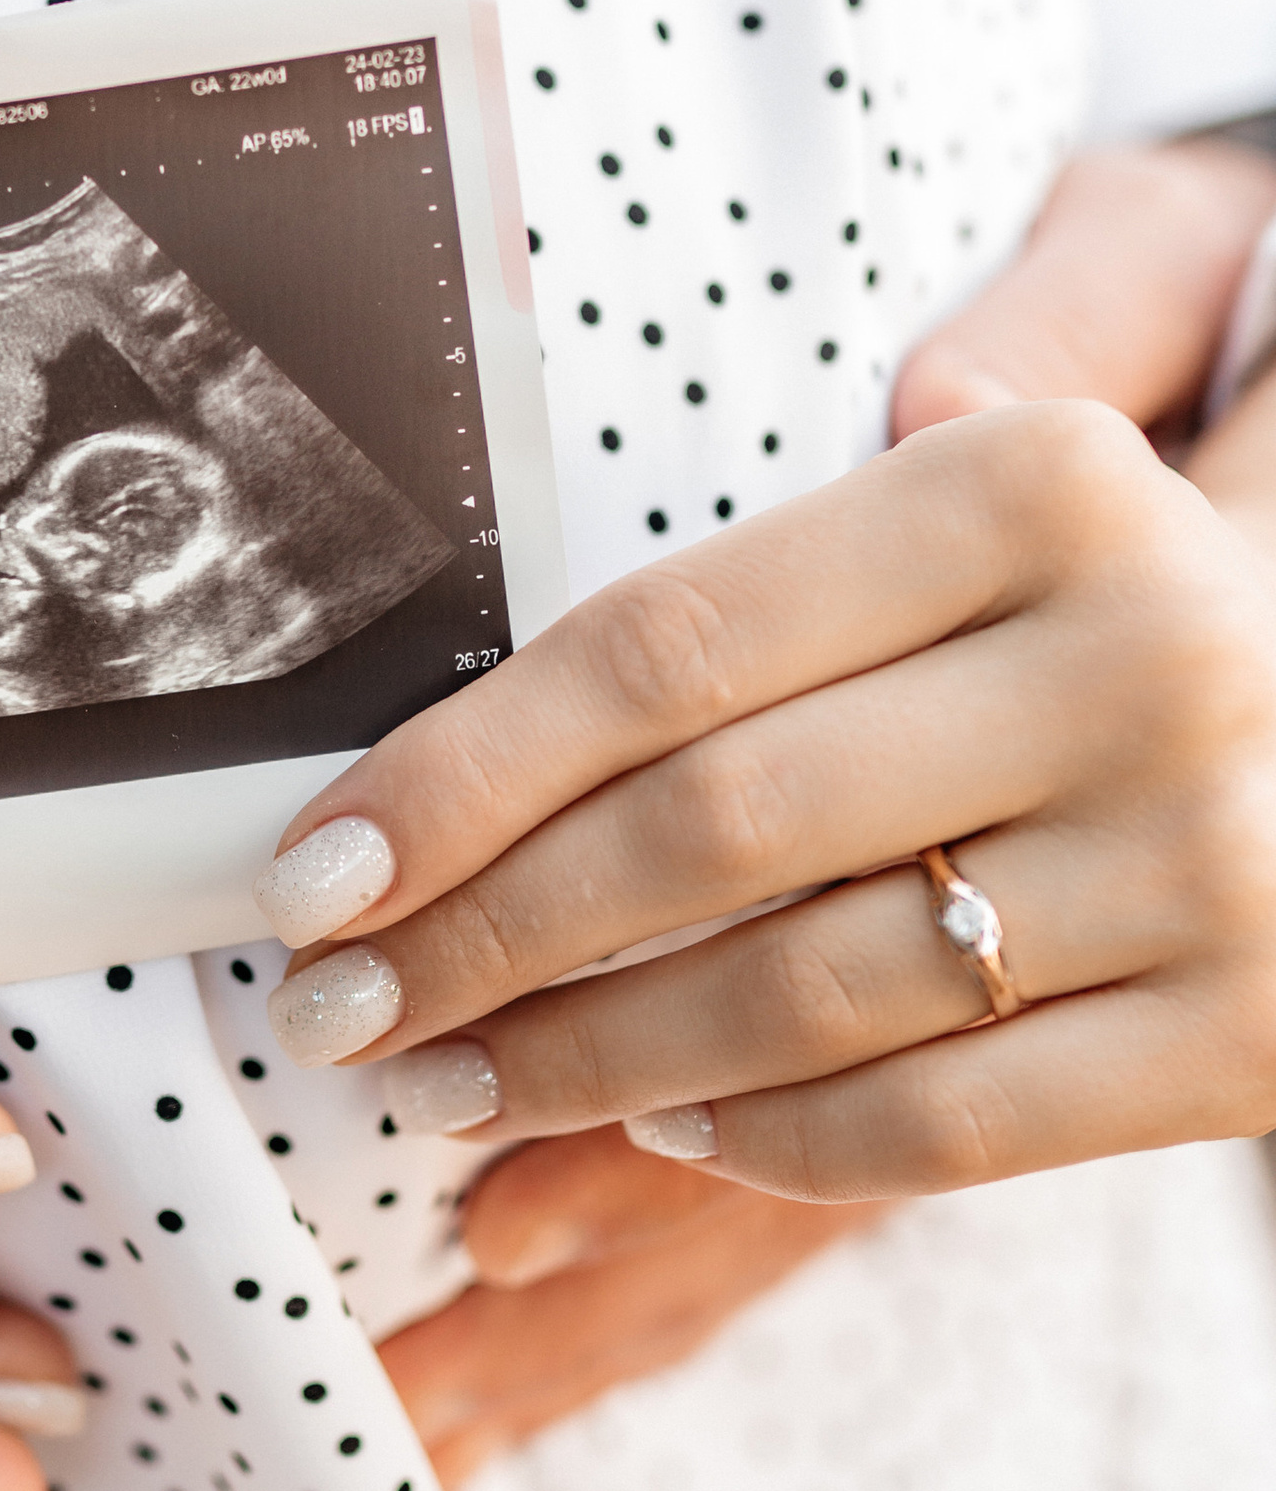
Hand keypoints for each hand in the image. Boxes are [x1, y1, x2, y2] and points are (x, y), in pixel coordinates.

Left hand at [361, 135, 1275, 1475]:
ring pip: (806, 999)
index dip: (456, 773)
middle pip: (708, 835)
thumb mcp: (1125, 351)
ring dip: (580, 1066)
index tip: (309, 868)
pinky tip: (656, 1128)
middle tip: (330, 1008)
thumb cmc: (1172, 537)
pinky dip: (769, 1142)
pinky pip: (946, 1122)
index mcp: (1048, 491)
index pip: (668, 646)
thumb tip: (899, 395)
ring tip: (444, 1081)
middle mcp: (1145, 665)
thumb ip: (990, 347)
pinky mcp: (1255, 1038)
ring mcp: (1213, 868)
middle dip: (474, 941)